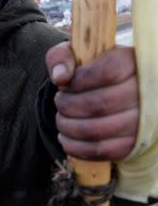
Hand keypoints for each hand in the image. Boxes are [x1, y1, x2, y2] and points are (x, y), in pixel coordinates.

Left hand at [45, 41, 138, 160]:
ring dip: (68, 126)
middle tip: (60, 102)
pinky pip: (102, 151)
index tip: (65, 84)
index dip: (78, 80)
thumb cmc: (90, 69)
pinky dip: (76, 147)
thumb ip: (62, 57)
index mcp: (134, 63)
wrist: (111, 92)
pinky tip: (66, 137)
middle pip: (99, 104)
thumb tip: (60, 78)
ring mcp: (143, 122)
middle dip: (68, 105)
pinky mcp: (134, 145)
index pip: (108, 72)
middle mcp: (146, 92)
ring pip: (97, 130)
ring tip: (62, 119)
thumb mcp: (75, 54)